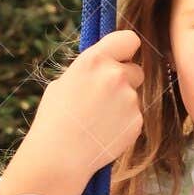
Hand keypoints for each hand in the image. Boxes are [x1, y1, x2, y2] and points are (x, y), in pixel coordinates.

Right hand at [27, 28, 147, 181]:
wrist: (60, 155)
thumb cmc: (55, 118)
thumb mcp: (64, 83)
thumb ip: (89, 71)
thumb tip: (103, 65)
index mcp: (95, 60)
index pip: (129, 39)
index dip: (127, 48)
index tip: (123, 56)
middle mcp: (116, 76)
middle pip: (136, 70)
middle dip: (125, 80)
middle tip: (105, 96)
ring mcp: (130, 99)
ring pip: (133, 96)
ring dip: (121, 104)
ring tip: (97, 120)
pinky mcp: (137, 121)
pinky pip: (134, 117)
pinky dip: (123, 123)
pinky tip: (104, 132)